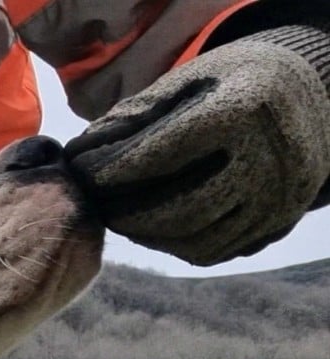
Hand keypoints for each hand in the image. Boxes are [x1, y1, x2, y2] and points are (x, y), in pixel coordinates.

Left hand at [66, 37, 329, 265]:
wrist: (306, 96)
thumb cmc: (228, 83)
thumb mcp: (187, 80)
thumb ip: (135, 114)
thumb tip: (80, 156)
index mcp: (244, 111)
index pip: (164, 153)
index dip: (114, 168)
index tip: (80, 172)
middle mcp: (269, 160)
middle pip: (178, 206)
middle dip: (123, 210)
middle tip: (92, 202)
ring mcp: (277, 198)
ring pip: (194, 238)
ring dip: (143, 233)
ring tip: (114, 215)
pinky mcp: (275, 225)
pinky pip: (211, 251)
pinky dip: (170, 244)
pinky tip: (147, 227)